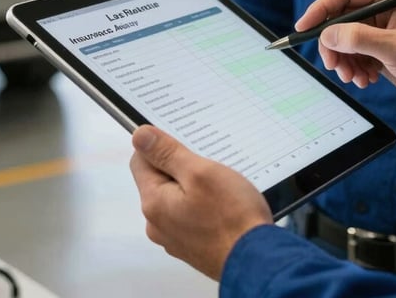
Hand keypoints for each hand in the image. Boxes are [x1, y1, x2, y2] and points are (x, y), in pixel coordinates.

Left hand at [130, 125, 272, 280]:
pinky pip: (188, 213)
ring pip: (176, 196)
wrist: (257, 259)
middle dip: (180, 166)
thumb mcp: (200, 172)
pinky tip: (222, 202)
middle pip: (159, 179)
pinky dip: (202, 203)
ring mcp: (174, 236)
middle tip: (208, 164)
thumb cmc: (232, 215)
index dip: (161, 146)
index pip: (140, 160)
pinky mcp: (191, 244)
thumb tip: (139, 135)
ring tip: (219, 183)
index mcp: (154, 203)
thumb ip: (167, 153)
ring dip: (193, 185)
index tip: (185, 143)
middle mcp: (157, 223)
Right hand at [295, 0, 395, 111]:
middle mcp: (382, 4)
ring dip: (344, 59)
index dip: (320, 9)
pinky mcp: (380, 44)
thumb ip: (358, 39)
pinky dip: (354, 67)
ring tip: (356, 78)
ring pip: (344, 38)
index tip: (303, 28)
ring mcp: (381, 25)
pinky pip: (354, 52)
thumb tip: (327, 35)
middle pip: (339, 17)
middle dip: (333, 44)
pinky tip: (367, 80)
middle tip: (333, 66)